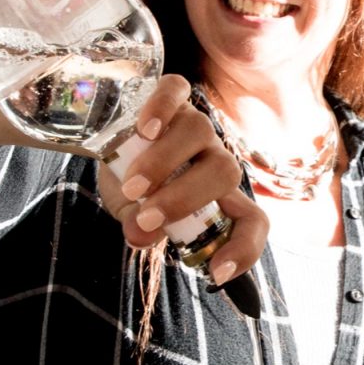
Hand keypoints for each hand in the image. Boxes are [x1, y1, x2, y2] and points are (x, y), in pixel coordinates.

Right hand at [98, 77, 267, 285]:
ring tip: (133, 186)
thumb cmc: (134, 188)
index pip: (252, 221)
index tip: (217, 273)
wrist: (111, 148)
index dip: (245, 248)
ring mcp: (195, 125)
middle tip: (148, 217)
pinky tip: (143, 130)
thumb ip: (141, 226)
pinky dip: (162, 107)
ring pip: (198, 132)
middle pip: (224, 171)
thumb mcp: (135, 216)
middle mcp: (213, 158)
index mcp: (217, 197)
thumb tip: (139, 233)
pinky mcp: (173, 95)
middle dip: (186, 198)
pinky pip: (176, 91)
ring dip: (164, 162)